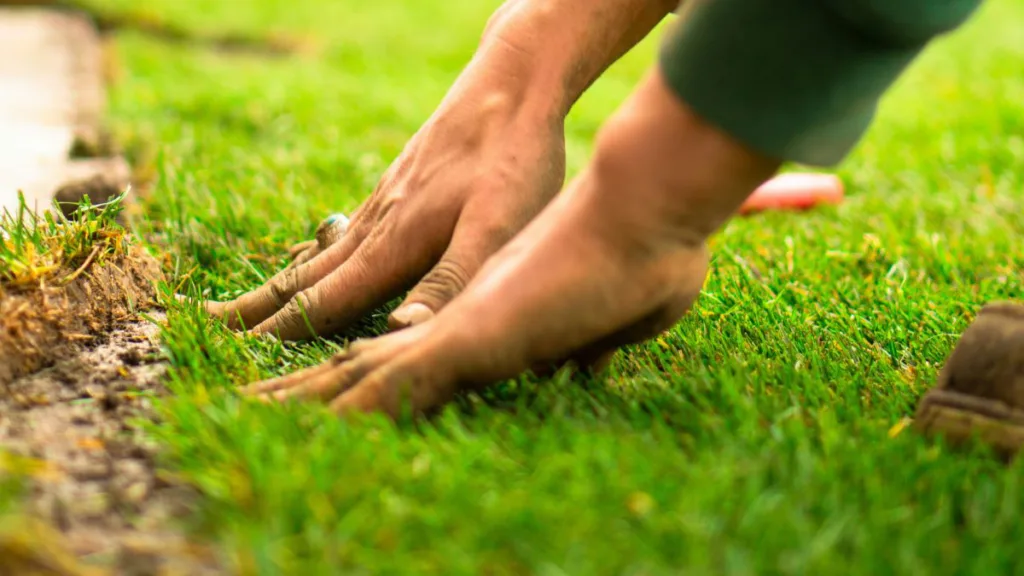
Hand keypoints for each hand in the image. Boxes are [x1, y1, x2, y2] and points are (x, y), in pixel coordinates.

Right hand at [206, 80, 565, 339]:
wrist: (512, 82)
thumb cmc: (512, 160)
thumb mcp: (495, 229)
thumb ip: (448, 283)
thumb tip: (397, 333)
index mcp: (392, 246)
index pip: (325, 302)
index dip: (281, 334)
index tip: (232, 356)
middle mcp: (375, 226)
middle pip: (307, 277)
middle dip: (258, 308)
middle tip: (208, 326)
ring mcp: (384, 204)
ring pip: (321, 253)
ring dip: (283, 282)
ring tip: (251, 302)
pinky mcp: (399, 187)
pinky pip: (344, 233)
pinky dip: (317, 254)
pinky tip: (320, 255)